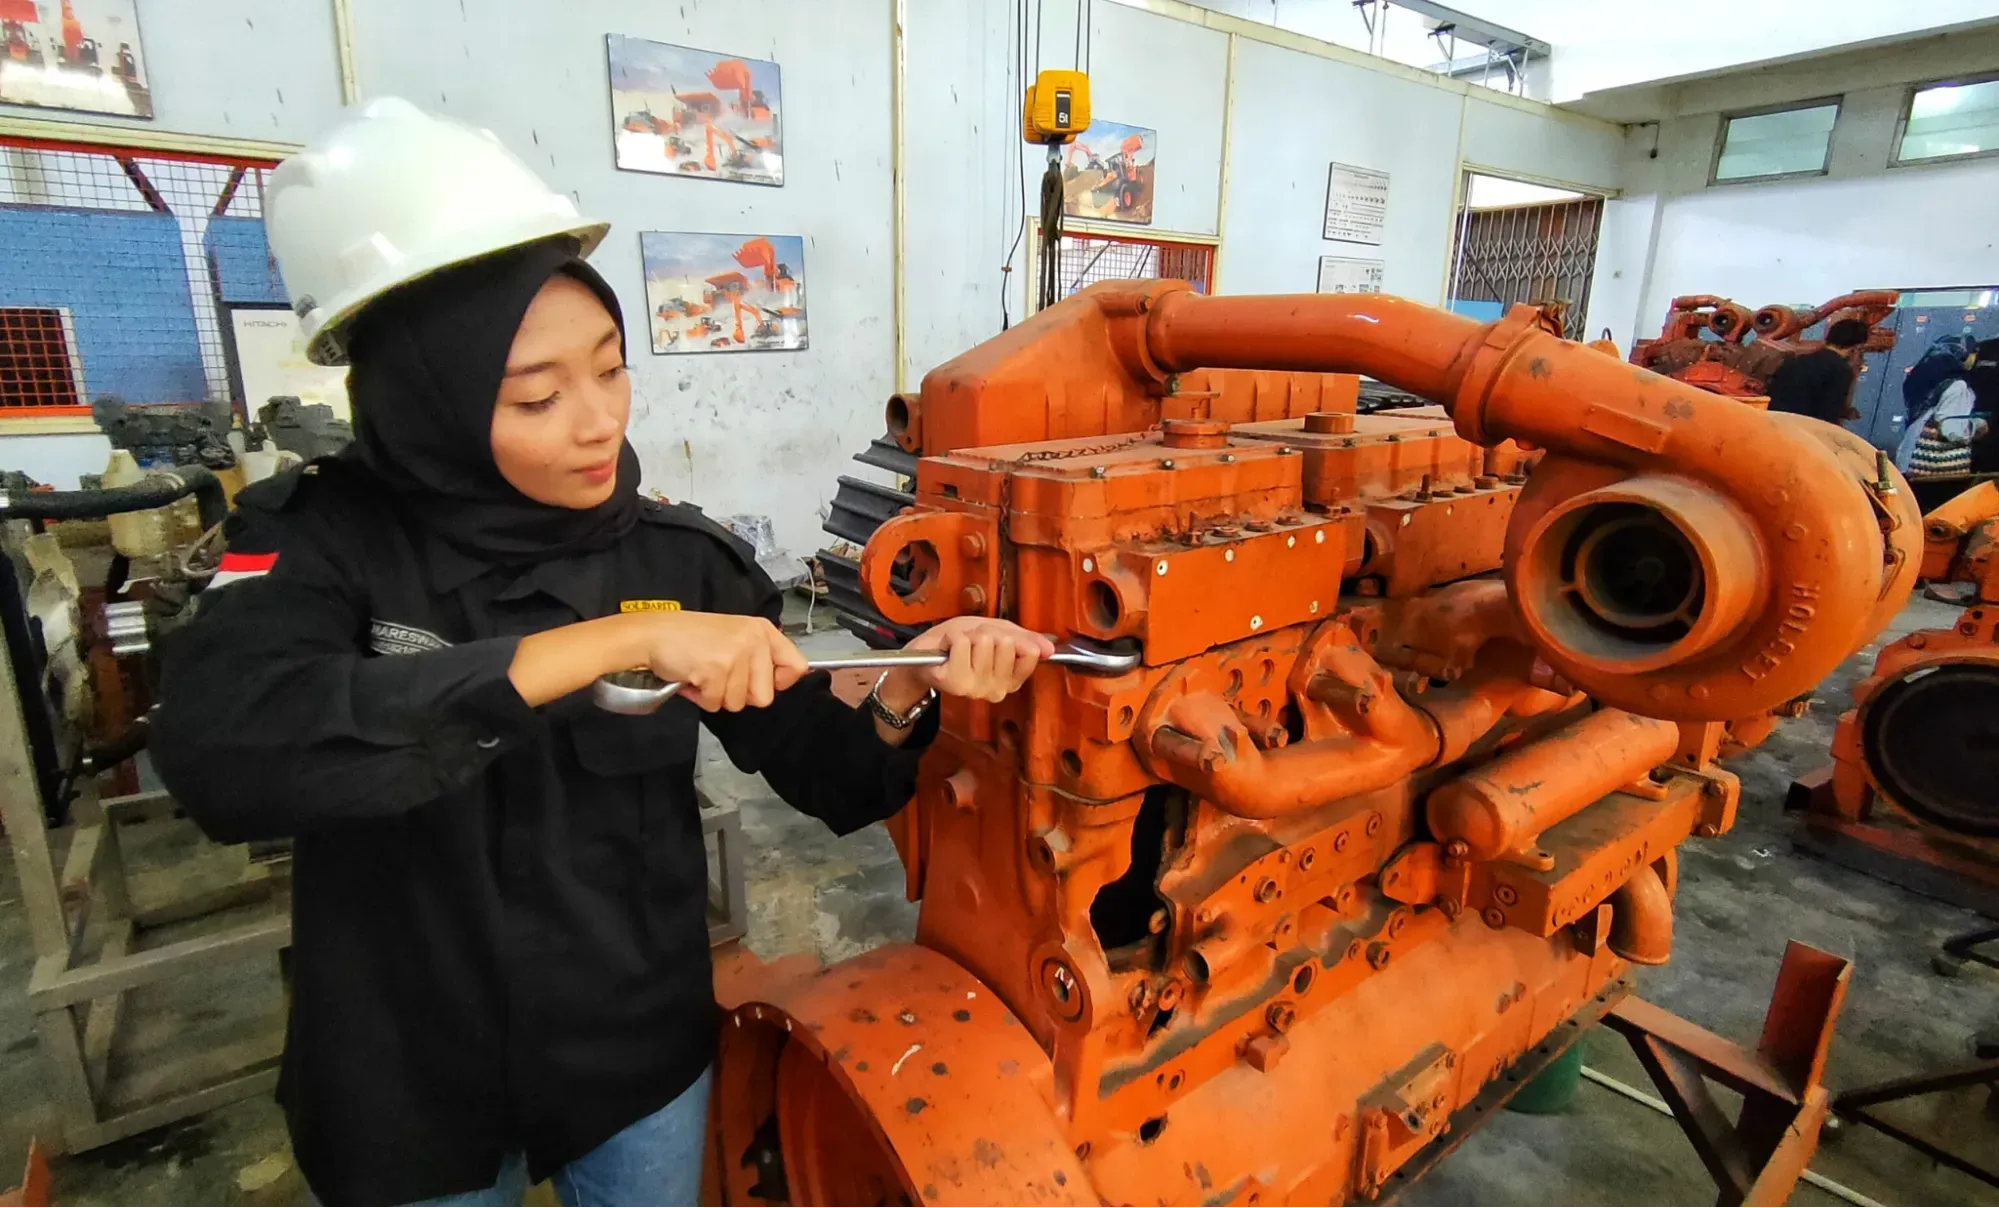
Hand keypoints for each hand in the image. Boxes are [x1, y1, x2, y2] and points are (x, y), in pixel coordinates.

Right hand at [636, 611, 809, 712]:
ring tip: (702, 673)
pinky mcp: (716, 669)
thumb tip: (777, 685)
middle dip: (739, 695)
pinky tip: (692, 677)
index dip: (778, 683)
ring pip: (738, 703)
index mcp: (763, 630)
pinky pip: (715, 703)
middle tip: (719, 676)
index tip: (756, 681)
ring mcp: (736, 654)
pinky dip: (700, 697)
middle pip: (765, 696)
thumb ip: (757, 657)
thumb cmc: (689, 638)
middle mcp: (754, 640)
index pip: (797, 667)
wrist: (653, 633)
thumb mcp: (734, 637)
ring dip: (716, 696)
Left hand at [878, 617, 1053, 709]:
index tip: (995, 641)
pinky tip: (948, 650)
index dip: (1009, 637)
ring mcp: (976, 689)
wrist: (925, 655)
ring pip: (984, 641)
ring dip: (968, 635)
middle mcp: (997, 690)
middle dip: (986, 634)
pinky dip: (954, 637)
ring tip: (958, 647)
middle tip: (972, 644)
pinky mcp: (956, 683)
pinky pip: (963, 644)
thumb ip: (1025, 640)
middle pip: (1005, 642)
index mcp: (1011, 680)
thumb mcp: (998, 634)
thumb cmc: (961, 644)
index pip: (1029, 653)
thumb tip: (1050, 649)